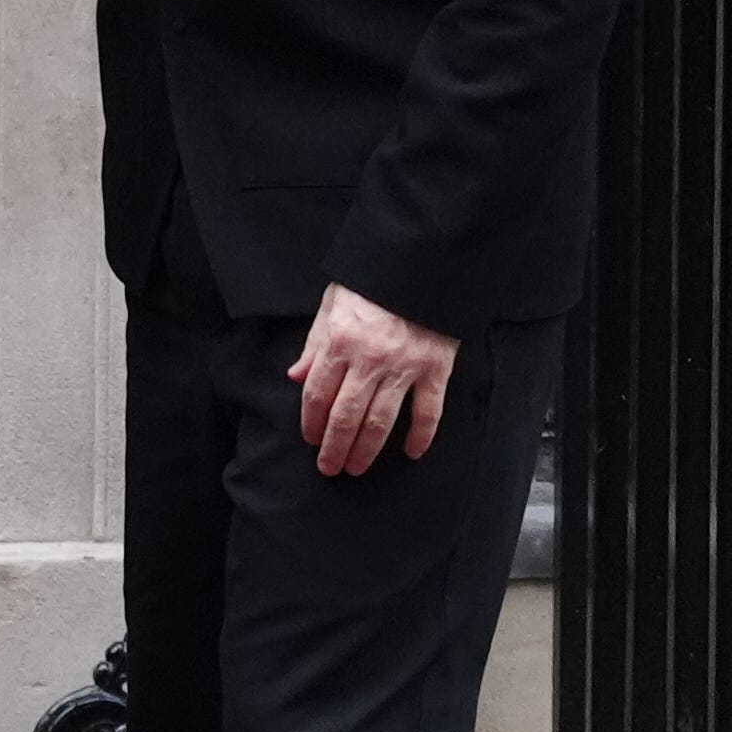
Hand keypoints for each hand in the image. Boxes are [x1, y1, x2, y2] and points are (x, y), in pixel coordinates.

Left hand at [291, 285, 457, 477]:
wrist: (422, 262)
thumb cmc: (372, 282)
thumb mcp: (332, 302)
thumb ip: (315, 342)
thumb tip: (296, 376)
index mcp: (340, 340)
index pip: (318, 393)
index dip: (311, 422)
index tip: (310, 440)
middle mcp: (370, 359)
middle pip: (345, 416)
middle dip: (334, 447)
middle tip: (329, 468)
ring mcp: (405, 366)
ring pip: (381, 421)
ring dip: (365, 450)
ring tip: (356, 468)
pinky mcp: (436, 369)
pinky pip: (428, 411)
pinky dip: (421, 435)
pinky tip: (411, 453)